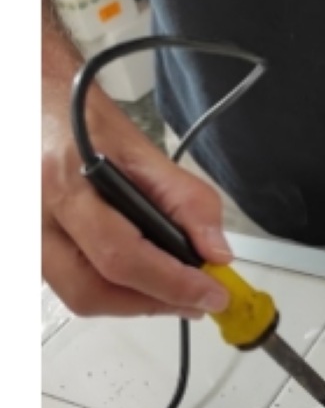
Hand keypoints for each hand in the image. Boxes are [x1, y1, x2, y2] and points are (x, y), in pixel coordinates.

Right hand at [42, 77, 232, 316]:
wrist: (34, 105)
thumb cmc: (81, 122)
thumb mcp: (143, 149)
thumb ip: (186, 200)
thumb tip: (216, 252)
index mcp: (65, 184)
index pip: (120, 255)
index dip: (172, 283)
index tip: (212, 292)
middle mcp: (35, 217)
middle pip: (92, 290)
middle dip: (154, 302)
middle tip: (196, 298)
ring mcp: (25, 237)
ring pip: (79, 295)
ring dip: (136, 301)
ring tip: (175, 286)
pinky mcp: (29, 248)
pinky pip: (71, 285)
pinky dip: (114, 290)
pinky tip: (142, 275)